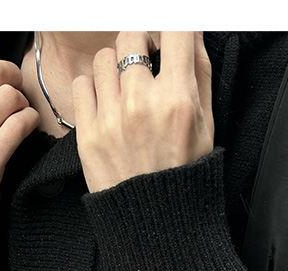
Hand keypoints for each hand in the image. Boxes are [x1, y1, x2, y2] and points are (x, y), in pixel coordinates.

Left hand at [72, 31, 213, 193]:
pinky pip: (81, 85)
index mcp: (177, 100)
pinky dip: (93, 89)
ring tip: (124, 88)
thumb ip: (200, 72)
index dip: (171, 30)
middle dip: (140, 44)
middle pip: (131, 37)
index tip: (169, 40)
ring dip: (114, 67)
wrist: (155, 222)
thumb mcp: (206, 123)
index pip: (174, 31)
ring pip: (103, 59)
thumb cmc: (184, 172)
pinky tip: (106, 104)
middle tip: (145, 62)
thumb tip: (190, 31)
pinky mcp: (87, 134)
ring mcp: (111, 119)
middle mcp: (141, 104)